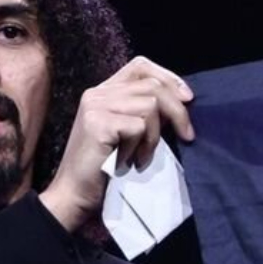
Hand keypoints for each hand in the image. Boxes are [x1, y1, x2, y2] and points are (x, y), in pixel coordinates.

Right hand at [39, 56, 194, 233]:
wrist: (75, 196)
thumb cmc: (105, 170)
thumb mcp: (128, 134)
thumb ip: (144, 112)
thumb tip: (182, 101)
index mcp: (103, 92)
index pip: (141, 66)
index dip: (169, 78)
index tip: (187, 99)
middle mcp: (96, 93)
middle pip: (152, 84)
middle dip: (177, 111)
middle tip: (187, 136)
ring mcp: (95, 106)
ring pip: (150, 106)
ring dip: (155, 137)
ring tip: (141, 157)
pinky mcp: (97, 123)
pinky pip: (139, 126)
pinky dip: (141, 148)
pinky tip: (128, 163)